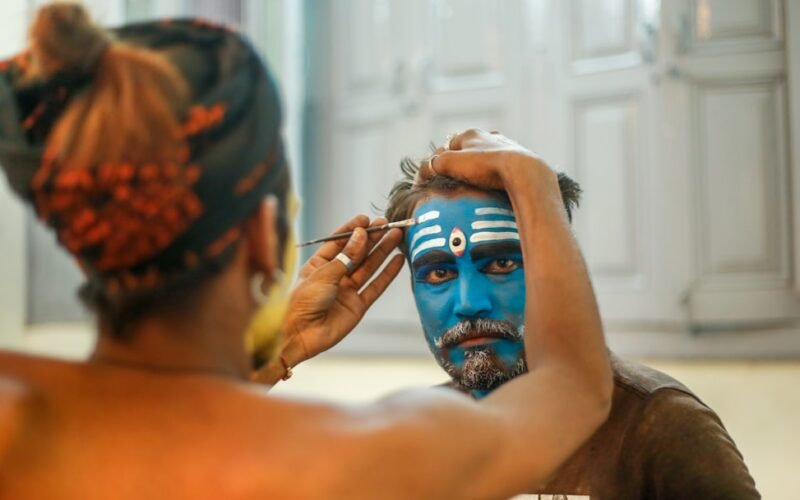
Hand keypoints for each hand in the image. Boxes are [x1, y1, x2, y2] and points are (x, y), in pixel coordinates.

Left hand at [252, 215, 403, 383]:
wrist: (299, 335)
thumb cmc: (302, 302)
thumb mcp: (324, 274)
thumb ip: (346, 256)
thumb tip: (361, 234)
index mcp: (319, 264)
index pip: (338, 242)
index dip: (352, 230)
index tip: (366, 218)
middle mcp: (334, 275)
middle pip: (357, 252)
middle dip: (372, 238)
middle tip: (387, 224)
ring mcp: (347, 290)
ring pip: (369, 266)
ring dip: (383, 251)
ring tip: (396, 235)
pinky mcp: (358, 305)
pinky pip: (376, 286)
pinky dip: (388, 273)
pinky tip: (398, 260)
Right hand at [417, 129, 556, 191]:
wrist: (523, 172)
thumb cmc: (485, 166)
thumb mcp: (451, 163)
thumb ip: (434, 164)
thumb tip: (425, 170)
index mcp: (471, 134)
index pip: (448, 146)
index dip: (439, 161)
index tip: (434, 177)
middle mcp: (490, 137)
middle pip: (469, 149)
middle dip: (461, 162)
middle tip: (455, 180)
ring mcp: (507, 146)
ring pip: (488, 156)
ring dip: (480, 167)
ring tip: (476, 184)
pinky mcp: (521, 160)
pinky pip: (504, 166)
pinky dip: (497, 173)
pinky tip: (497, 184)